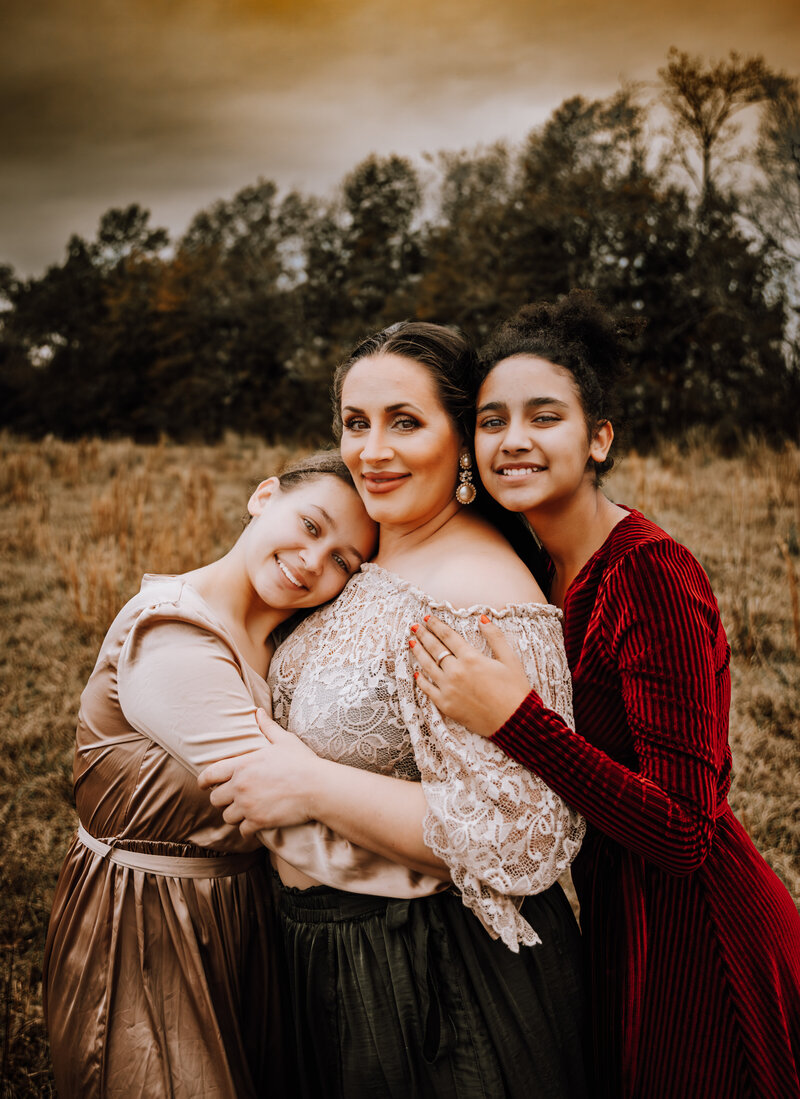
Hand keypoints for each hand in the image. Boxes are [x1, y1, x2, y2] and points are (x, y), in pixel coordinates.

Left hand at [197, 709, 324, 835]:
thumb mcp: (284, 740)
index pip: (210, 774)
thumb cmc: (302, 762)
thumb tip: (257, 711)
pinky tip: (254, 824)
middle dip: (222, 799)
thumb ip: (266, 727)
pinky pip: (242, 831)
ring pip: (227, 816)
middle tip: (232, 799)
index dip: (202, 781)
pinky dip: (247, 829)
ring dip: (234, 814)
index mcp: (242, 765)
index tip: (203, 785)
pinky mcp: (258, 822)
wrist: (318, 787)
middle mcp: (240, 786)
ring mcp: (248, 805)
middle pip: (215, 799)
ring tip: (245, 811)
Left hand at [409, 615, 533, 736]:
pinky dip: (421, 680)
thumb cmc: (515, 690)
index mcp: (471, 658)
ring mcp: (448, 689)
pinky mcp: (446, 705)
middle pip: (434, 648)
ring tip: (411, 643)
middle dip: (423, 635)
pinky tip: (417, 672)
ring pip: (427, 666)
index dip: (436, 625)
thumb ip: (495, 636)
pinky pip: (428, 689)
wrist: (514, 721)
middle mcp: (456, 671)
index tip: (428, 618)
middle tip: (415, 627)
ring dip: (418, 653)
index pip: (448, 636)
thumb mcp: (510, 659)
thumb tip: (482, 618)